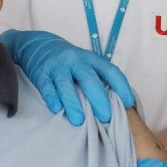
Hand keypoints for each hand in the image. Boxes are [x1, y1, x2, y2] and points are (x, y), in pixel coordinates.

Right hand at [0, 29, 135, 125]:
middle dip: (99, 99)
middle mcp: (75, 61)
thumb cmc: (68, 62)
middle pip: (89, 79)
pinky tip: (57, 109)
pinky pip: (47, 88)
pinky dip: (52, 99)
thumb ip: (98, 79)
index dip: (122, 86)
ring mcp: (58, 67)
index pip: (110, 71)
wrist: (37, 46)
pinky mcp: (41, 74)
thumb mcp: (85, 64)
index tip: (129, 103)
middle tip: (106, 117)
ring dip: (73, 103)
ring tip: (79, 121)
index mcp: (91, 59)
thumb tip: (117, 105)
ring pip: (66, 85)